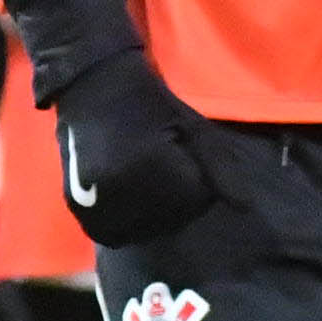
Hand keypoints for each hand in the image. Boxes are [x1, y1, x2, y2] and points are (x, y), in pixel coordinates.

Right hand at [52, 50, 221, 247]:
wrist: (96, 87)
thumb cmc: (151, 105)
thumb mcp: (194, 130)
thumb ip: (221, 170)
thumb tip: (245, 208)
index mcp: (156, 166)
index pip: (196, 200)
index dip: (197, 180)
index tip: (182, 158)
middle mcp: (124, 187)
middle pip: (170, 219)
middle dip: (175, 200)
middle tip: (161, 169)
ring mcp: (96, 198)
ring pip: (140, 231)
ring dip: (149, 216)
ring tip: (143, 183)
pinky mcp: (76, 204)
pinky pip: (108, 234)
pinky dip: (120, 225)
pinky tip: (124, 203)